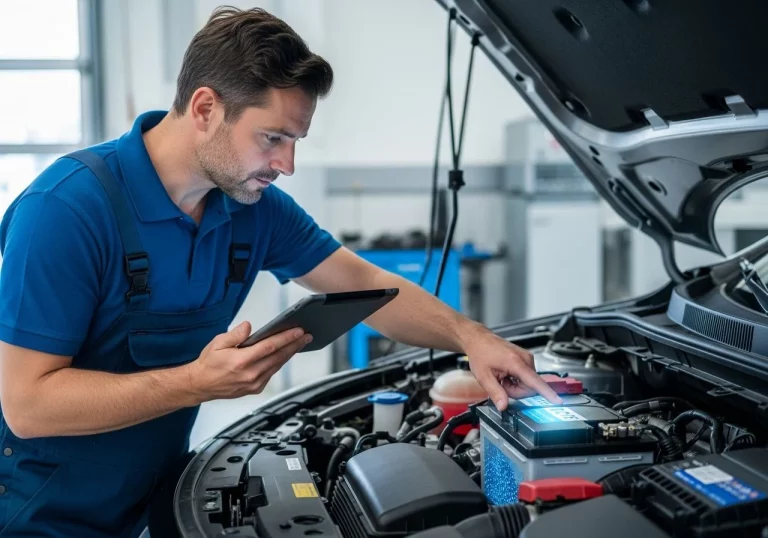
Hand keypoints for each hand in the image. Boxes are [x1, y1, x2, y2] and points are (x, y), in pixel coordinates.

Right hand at [185, 321, 311, 401]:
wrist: (200, 385)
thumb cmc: (208, 364)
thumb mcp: (217, 343)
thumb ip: (235, 334)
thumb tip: (249, 326)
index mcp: (241, 361)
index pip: (270, 347)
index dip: (286, 338)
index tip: (298, 331)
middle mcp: (250, 374)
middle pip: (278, 357)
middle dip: (294, 345)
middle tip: (306, 335)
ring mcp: (254, 383)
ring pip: (277, 366)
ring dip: (290, 354)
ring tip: (299, 343)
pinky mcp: (255, 389)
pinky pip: (272, 373)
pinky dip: (280, 363)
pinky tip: (285, 355)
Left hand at [464, 332, 561, 409]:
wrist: (479, 339)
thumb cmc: (481, 353)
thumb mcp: (484, 377)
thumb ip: (495, 393)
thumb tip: (503, 406)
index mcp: (516, 362)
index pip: (535, 382)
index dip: (547, 393)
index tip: (558, 400)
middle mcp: (525, 359)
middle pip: (529, 387)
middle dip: (515, 391)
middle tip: (501, 382)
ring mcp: (527, 358)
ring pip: (528, 384)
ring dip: (514, 385)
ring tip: (502, 376)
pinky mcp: (527, 359)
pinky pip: (526, 377)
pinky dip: (516, 379)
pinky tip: (506, 373)